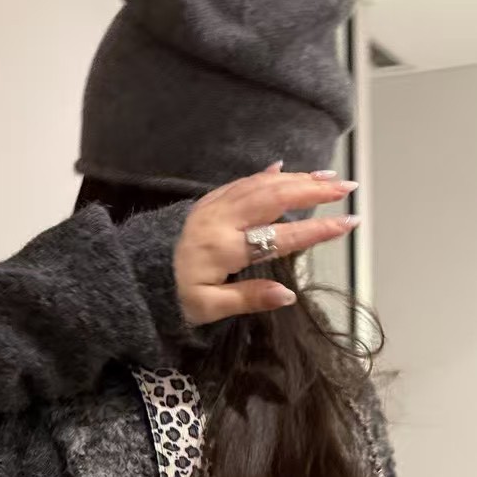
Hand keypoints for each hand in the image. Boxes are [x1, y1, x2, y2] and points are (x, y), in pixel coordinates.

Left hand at [174, 167, 359, 325]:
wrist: (128, 274)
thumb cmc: (167, 297)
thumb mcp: (207, 308)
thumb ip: (248, 299)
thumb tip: (288, 294)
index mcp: (225, 249)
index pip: (281, 237)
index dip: (318, 230)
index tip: (348, 224)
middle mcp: (222, 220)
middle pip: (275, 198)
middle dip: (314, 191)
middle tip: (347, 186)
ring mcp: (213, 207)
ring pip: (261, 185)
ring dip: (296, 178)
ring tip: (326, 176)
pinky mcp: (204, 203)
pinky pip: (240, 182)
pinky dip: (264, 175)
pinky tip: (281, 168)